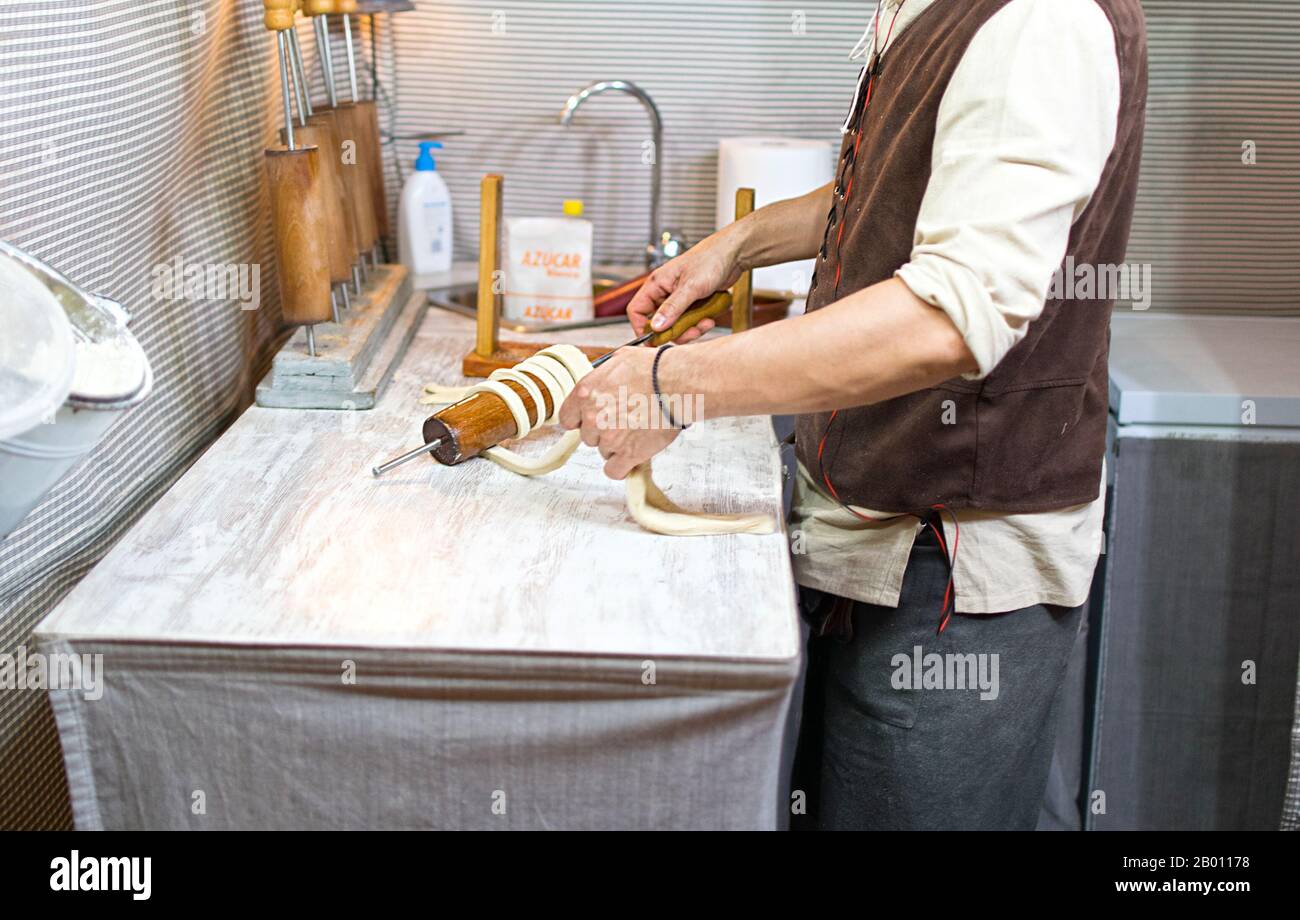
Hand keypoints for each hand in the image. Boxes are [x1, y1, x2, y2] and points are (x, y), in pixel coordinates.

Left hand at [559, 347, 680, 479]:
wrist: (677, 383)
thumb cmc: (654, 369)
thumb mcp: (619, 360)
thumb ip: (603, 376)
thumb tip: (603, 381)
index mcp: (585, 392)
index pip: (567, 418)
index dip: (581, 419)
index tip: (591, 419)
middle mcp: (592, 416)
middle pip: (588, 436)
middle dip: (603, 431)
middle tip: (624, 421)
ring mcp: (609, 437)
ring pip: (603, 451)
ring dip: (617, 445)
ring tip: (636, 432)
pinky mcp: (628, 454)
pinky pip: (614, 470)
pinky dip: (621, 467)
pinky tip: (631, 457)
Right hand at [626, 226, 745, 341]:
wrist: (733, 254)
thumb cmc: (710, 260)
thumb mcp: (690, 287)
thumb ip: (672, 308)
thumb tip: (656, 327)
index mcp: (657, 284)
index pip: (637, 310)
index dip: (641, 327)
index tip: (655, 339)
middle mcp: (665, 292)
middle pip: (658, 322)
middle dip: (674, 331)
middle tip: (690, 333)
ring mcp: (679, 299)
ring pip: (675, 325)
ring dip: (690, 329)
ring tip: (704, 323)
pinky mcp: (692, 303)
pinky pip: (689, 321)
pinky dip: (699, 324)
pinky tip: (709, 318)